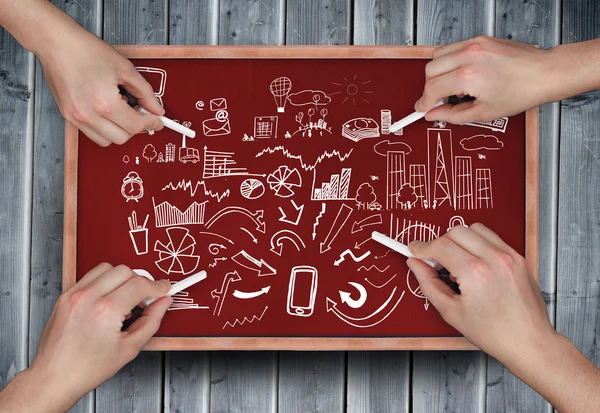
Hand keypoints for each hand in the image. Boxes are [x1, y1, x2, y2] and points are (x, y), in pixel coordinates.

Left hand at [25, 263, 171, 411]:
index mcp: (106, 311)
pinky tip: (107, 300)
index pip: (140, 284)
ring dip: (121, 279)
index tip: (163, 289)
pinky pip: (90, 277)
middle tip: (145, 298)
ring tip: (124, 299)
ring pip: (107, 268)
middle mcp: (88, 297)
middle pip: (125, 271)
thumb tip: (163, 303)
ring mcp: (73, 295)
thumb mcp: (129, 348)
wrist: (54, 378)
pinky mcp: (65, 296)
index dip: (157, 286)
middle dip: (140, 282)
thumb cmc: (86, 369)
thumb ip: (151, 321)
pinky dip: (103, 282)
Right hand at [33, 7, 163, 145]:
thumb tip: (156, 108)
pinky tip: (106, 111)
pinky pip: (91, 133)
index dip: (151, 124)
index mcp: (104, 103)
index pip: (135, 126)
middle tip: (140, 113)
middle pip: (121, 138)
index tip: (157, 121)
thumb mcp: (124, 68)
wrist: (56, 43)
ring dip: (118, 131)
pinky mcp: (67, 116)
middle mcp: (88, 114)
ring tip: (121, 110)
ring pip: (105, 141)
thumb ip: (145, 92)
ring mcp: (75, 117)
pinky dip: (103, 128)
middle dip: (135, 128)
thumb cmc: (85, 50)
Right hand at [407, 224, 553, 369]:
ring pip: (475, 229)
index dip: (422, 247)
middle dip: (440, 243)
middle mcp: (494, 259)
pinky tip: (474, 262)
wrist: (528, 342)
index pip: (440, 246)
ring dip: (460, 240)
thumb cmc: (495, 333)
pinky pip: (492, 237)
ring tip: (457, 261)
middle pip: (456, 231)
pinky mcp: (518, 258)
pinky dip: (478, 243)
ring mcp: (509, 256)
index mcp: (475, 273)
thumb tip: (415, 265)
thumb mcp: (451, 312)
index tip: (415, 250)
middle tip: (435, 261)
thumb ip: (428, 284)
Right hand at [415, 36, 555, 122]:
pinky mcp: (480, 39)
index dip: (424, 102)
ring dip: (438, 72)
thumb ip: (453, 115)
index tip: (423, 109)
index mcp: (468, 76)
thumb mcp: (484, 112)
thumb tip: (434, 114)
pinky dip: (450, 61)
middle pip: (430, 70)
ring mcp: (474, 45)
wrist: (545, 74)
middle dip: (430, 87)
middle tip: (439, 100)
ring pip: (437, 55)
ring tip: (451, 86)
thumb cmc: (522, 92)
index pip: (432, 88)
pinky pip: (453, 48)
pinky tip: (462, 73)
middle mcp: (469, 56)